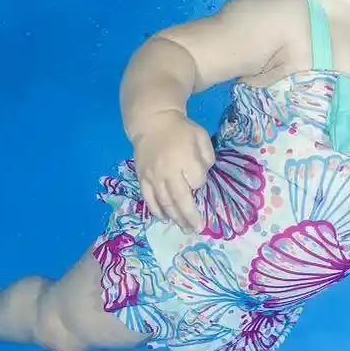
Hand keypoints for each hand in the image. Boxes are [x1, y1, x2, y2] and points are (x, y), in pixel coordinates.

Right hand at [129, 110, 213, 231]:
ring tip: (184, 228)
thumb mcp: (201, 137)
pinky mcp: (142, 178)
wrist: (153, 122)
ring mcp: (153, 176)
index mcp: (185, 159)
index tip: (199, 181)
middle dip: (190, 216)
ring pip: (165, 202)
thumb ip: (207, 157)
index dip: (200, 183)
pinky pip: (149, 198)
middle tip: (197, 229)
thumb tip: (203, 176)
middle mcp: (168, 170)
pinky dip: (156, 211)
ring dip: (175, 217)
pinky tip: (164, 219)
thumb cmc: (181, 130)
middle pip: (180, 198)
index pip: (197, 181)